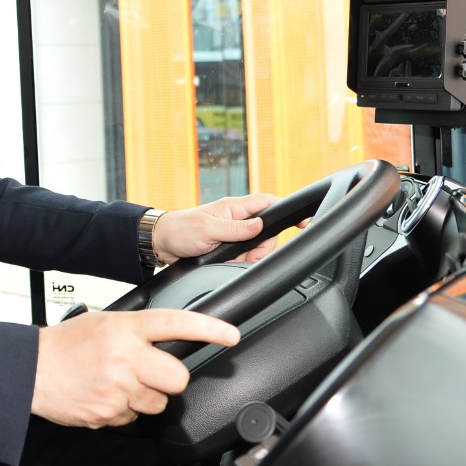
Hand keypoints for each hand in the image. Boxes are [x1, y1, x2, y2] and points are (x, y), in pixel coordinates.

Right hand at [31, 308, 239, 427]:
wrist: (30, 371)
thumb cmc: (66, 344)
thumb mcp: (103, 322)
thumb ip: (136, 331)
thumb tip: (168, 341)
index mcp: (125, 328)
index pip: (175, 324)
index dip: (208, 329)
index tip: (231, 335)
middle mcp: (125, 357)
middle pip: (176, 377)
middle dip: (169, 379)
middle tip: (150, 373)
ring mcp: (118, 388)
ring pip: (157, 402)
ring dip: (144, 397)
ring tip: (117, 383)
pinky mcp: (109, 413)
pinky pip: (133, 418)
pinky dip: (123, 410)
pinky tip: (104, 396)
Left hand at [150, 193, 279, 265]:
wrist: (162, 244)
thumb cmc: (180, 230)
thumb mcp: (208, 229)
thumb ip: (236, 228)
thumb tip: (260, 225)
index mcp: (234, 207)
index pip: (268, 203)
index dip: (287, 210)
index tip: (303, 222)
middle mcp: (237, 219)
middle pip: (268, 231)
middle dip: (262, 247)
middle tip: (245, 254)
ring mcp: (234, 233)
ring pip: (258, 246)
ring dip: (249, 256)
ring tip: (231, 258)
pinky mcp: (229, 247)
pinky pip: (246, 255)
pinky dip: (241, 261)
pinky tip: (230, 263)